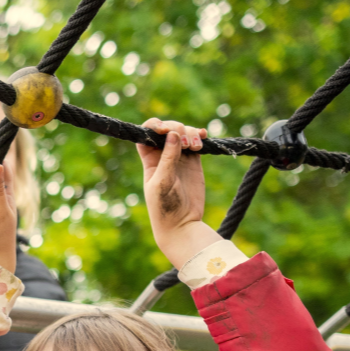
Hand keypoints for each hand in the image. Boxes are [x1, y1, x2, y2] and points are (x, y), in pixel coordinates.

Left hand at [136, 118, 219, 268]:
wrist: (182, 224)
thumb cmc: (164, 207)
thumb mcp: (163, 182)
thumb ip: (168, 159)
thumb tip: (172, 134)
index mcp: (149, 160)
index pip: (146, 134)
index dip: (154, 126)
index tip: (164, 130)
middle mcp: (163, 156)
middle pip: (168, 130)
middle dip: (177, 129)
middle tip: (185, 141)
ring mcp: (179, 158)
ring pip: (183, 134)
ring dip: (190, 133)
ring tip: (195, 146)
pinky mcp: (194, 162)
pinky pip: (196, 142)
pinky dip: (199, 136)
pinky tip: (203, 136)